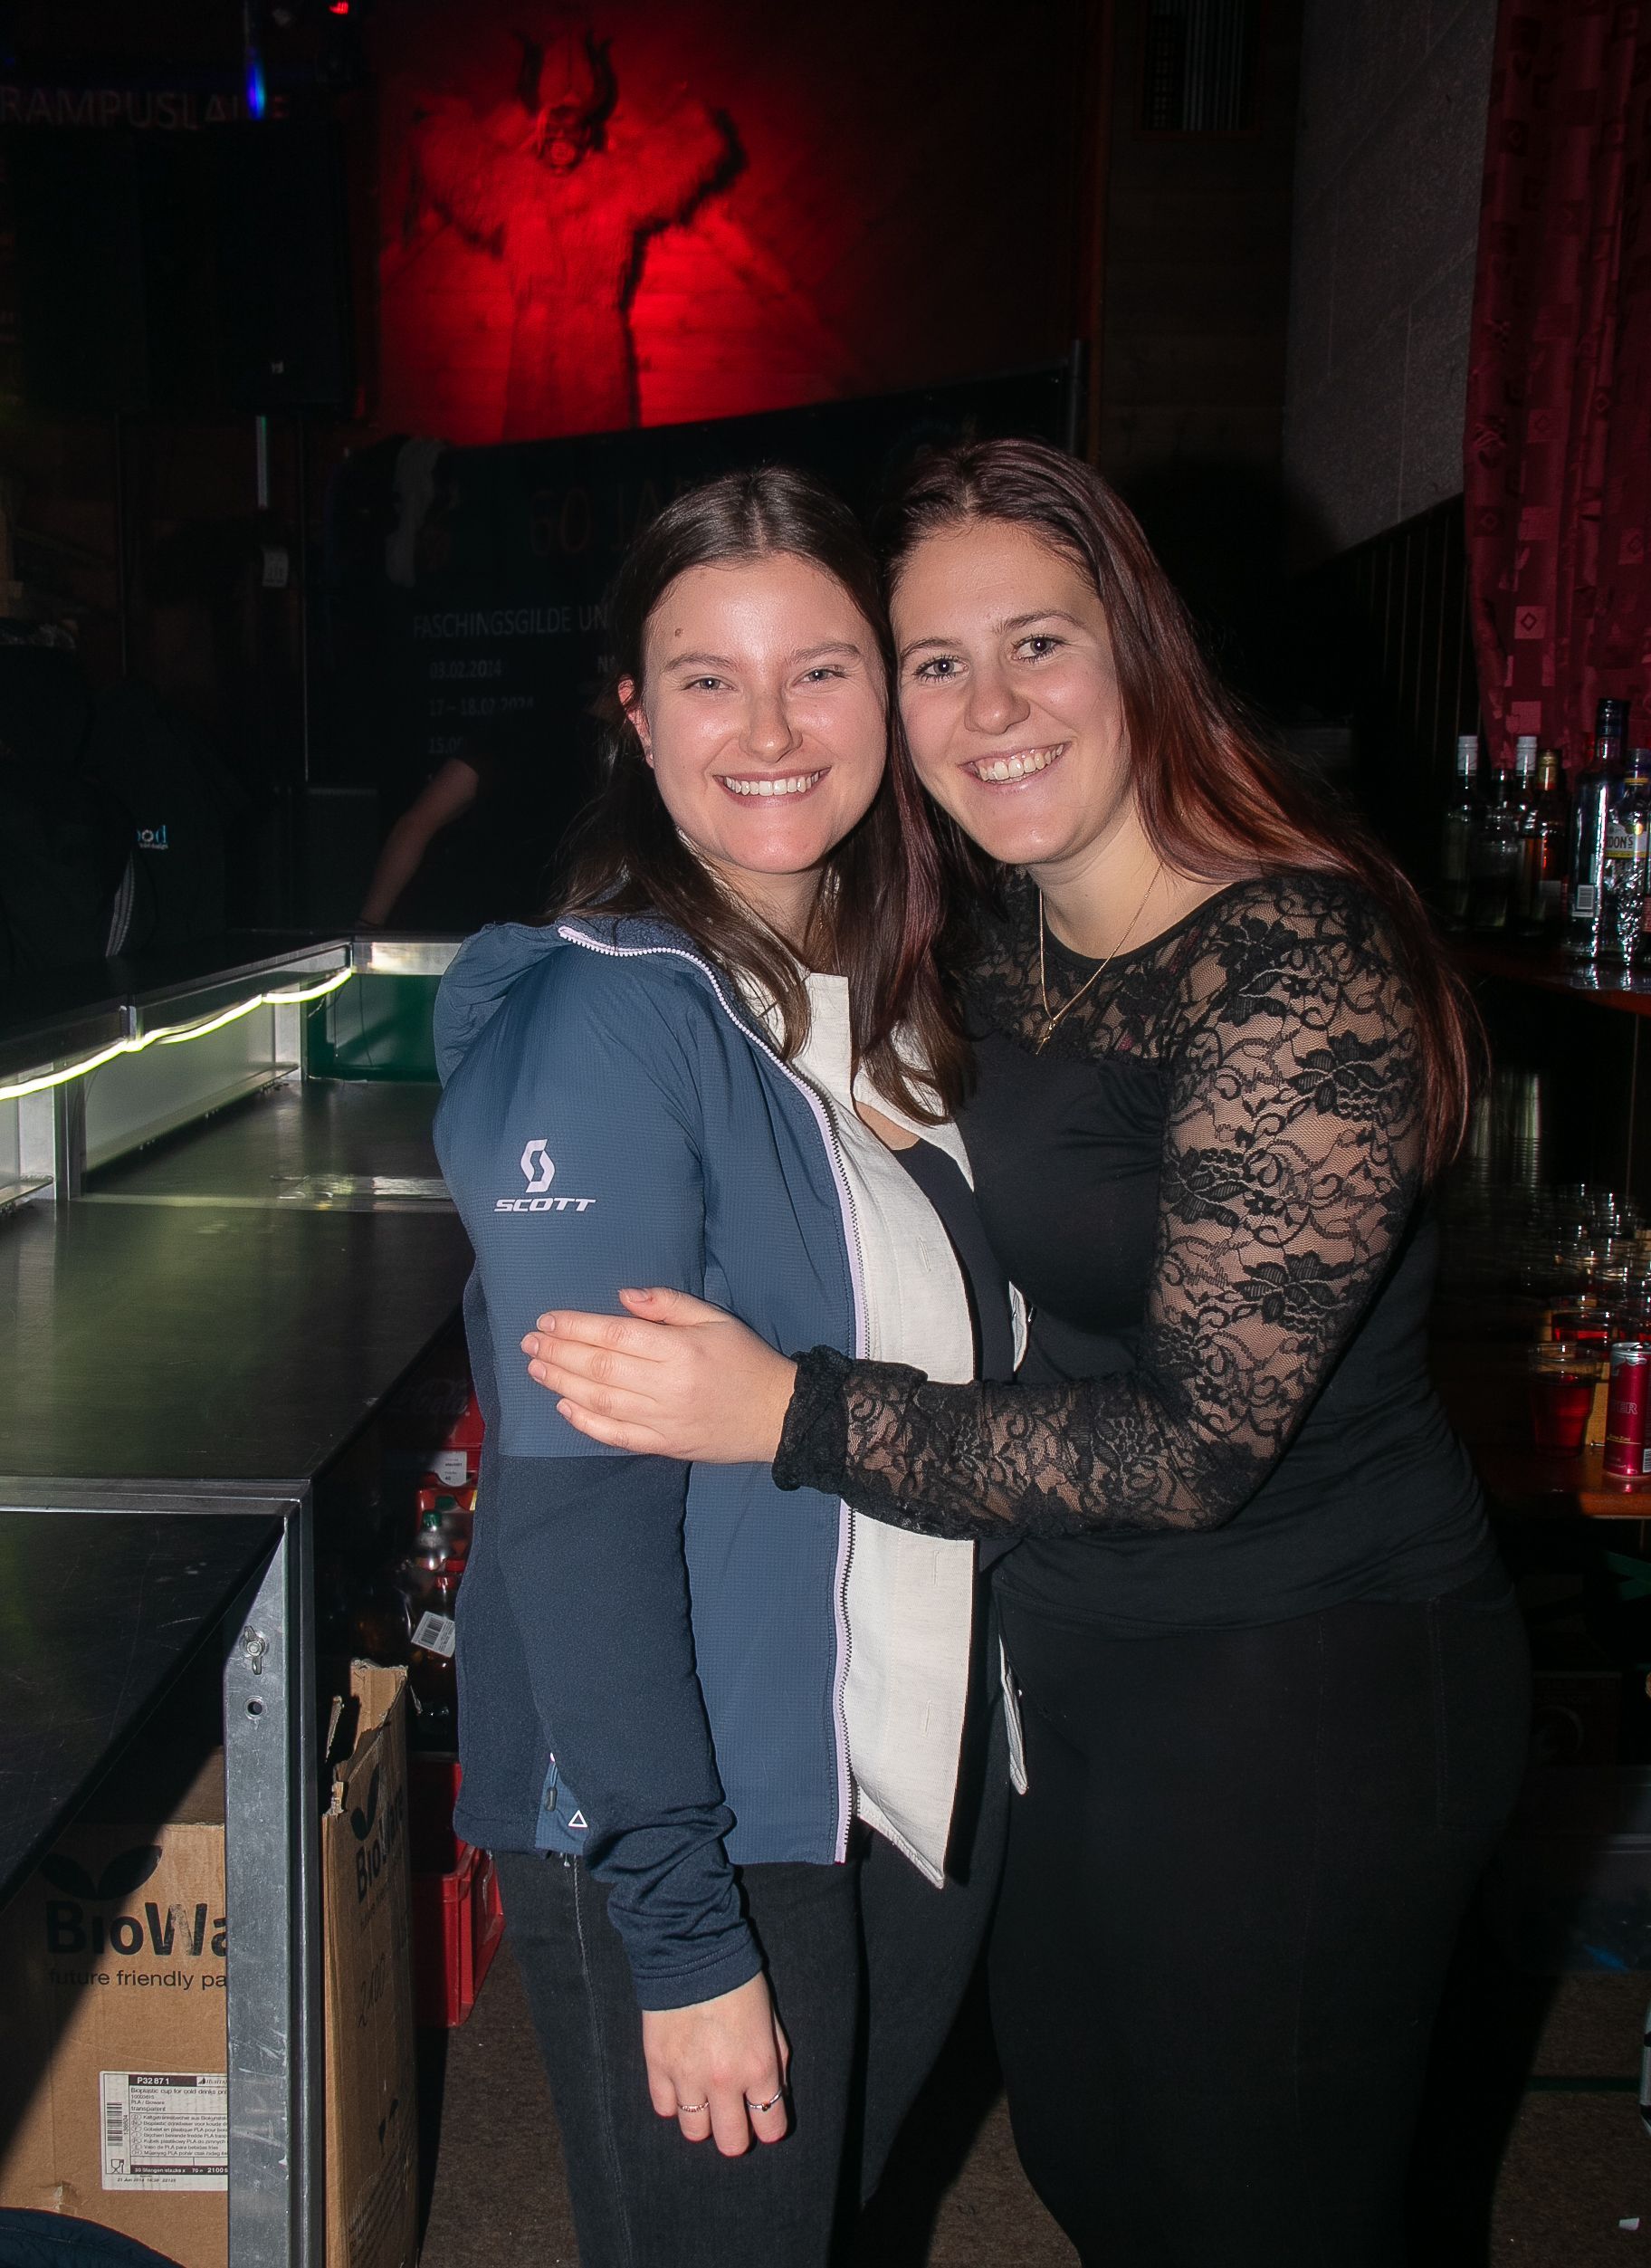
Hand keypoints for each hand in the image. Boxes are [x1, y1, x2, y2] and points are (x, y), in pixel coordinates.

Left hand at [522, 1287, 796, 1462]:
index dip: (576, 1327)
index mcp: (680, 1349)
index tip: (547, 1320)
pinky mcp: (663, 1445)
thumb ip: (669, 1304)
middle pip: (600, 1367)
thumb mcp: (715, 1319)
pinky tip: (564, 1407)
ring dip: (563, 1384)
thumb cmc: (746, 1359)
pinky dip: (586, 1423)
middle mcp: (666, 1385)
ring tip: (536, 1369)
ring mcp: (662, 1419)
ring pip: (601, 1401)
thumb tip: (622, 1296)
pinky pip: (616, 1435)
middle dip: (559, 1353)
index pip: (615, 1335)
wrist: (778, 1416)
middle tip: (529, 1343)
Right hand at [642, 1971, 790, 2154]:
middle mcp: (724, 2081)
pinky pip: (665, 2108)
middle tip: (733, 2116)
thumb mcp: (771, 2021)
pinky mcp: (657, 2067)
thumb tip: (774, 2095)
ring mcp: (687, 2077)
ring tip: (704, 2097)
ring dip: (702, 2119)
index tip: (763, 2119)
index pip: (770, 2128)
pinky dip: (673, 2101)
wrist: (694, 1952)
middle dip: (735, 2134)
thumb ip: (775, 2062)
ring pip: (694, 2132)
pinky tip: (681, 2082)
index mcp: (759, 2068)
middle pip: (731, 2143)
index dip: (768, 2126)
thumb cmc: (740, 1983)